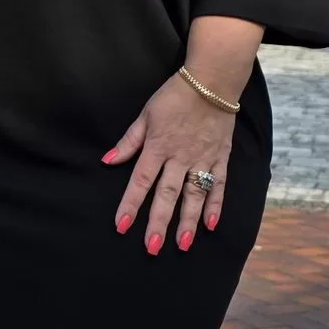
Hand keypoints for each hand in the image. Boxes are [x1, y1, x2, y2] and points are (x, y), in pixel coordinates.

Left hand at [102, 72, 232, 251]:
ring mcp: (202, 159)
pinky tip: (210, 224)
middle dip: (159, 222)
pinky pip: (218, 184)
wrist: (212, 81)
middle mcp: (180, 157)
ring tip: (181, 245)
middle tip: (151, 247)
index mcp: (158, 147)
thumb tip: (108, 161)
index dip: (130, 204)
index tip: (121, 226)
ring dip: (187, 221)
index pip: (141, 181)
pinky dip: (215, 205)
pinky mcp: (220, 157)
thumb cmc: (175, 96)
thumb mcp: (146, 115)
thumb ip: (129, 142)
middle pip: (167, 194)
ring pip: (194, 195)